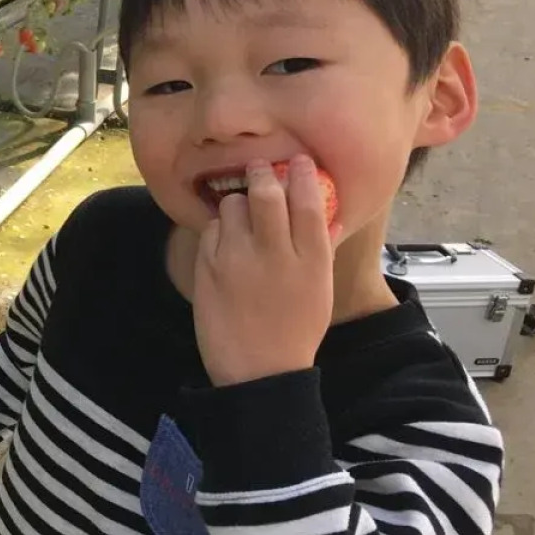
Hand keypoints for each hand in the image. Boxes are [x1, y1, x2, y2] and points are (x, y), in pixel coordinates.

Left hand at [193, 156, 337, 386]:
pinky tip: (226, 245)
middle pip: (266, 192)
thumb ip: (319, 248)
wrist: (258, 373)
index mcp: (311, 259)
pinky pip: (211, 229)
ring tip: (242, 217)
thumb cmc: (294, 330)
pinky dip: (218, 230)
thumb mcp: (318, 289)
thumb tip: (326, 211)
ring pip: (233, 205)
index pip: (308, 199)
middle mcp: (275, 253)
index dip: (302, 173)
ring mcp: (238, 259)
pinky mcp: (208, 267)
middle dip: (262, 173)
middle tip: (260, 169)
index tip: (297, 160)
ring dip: (237, 203)